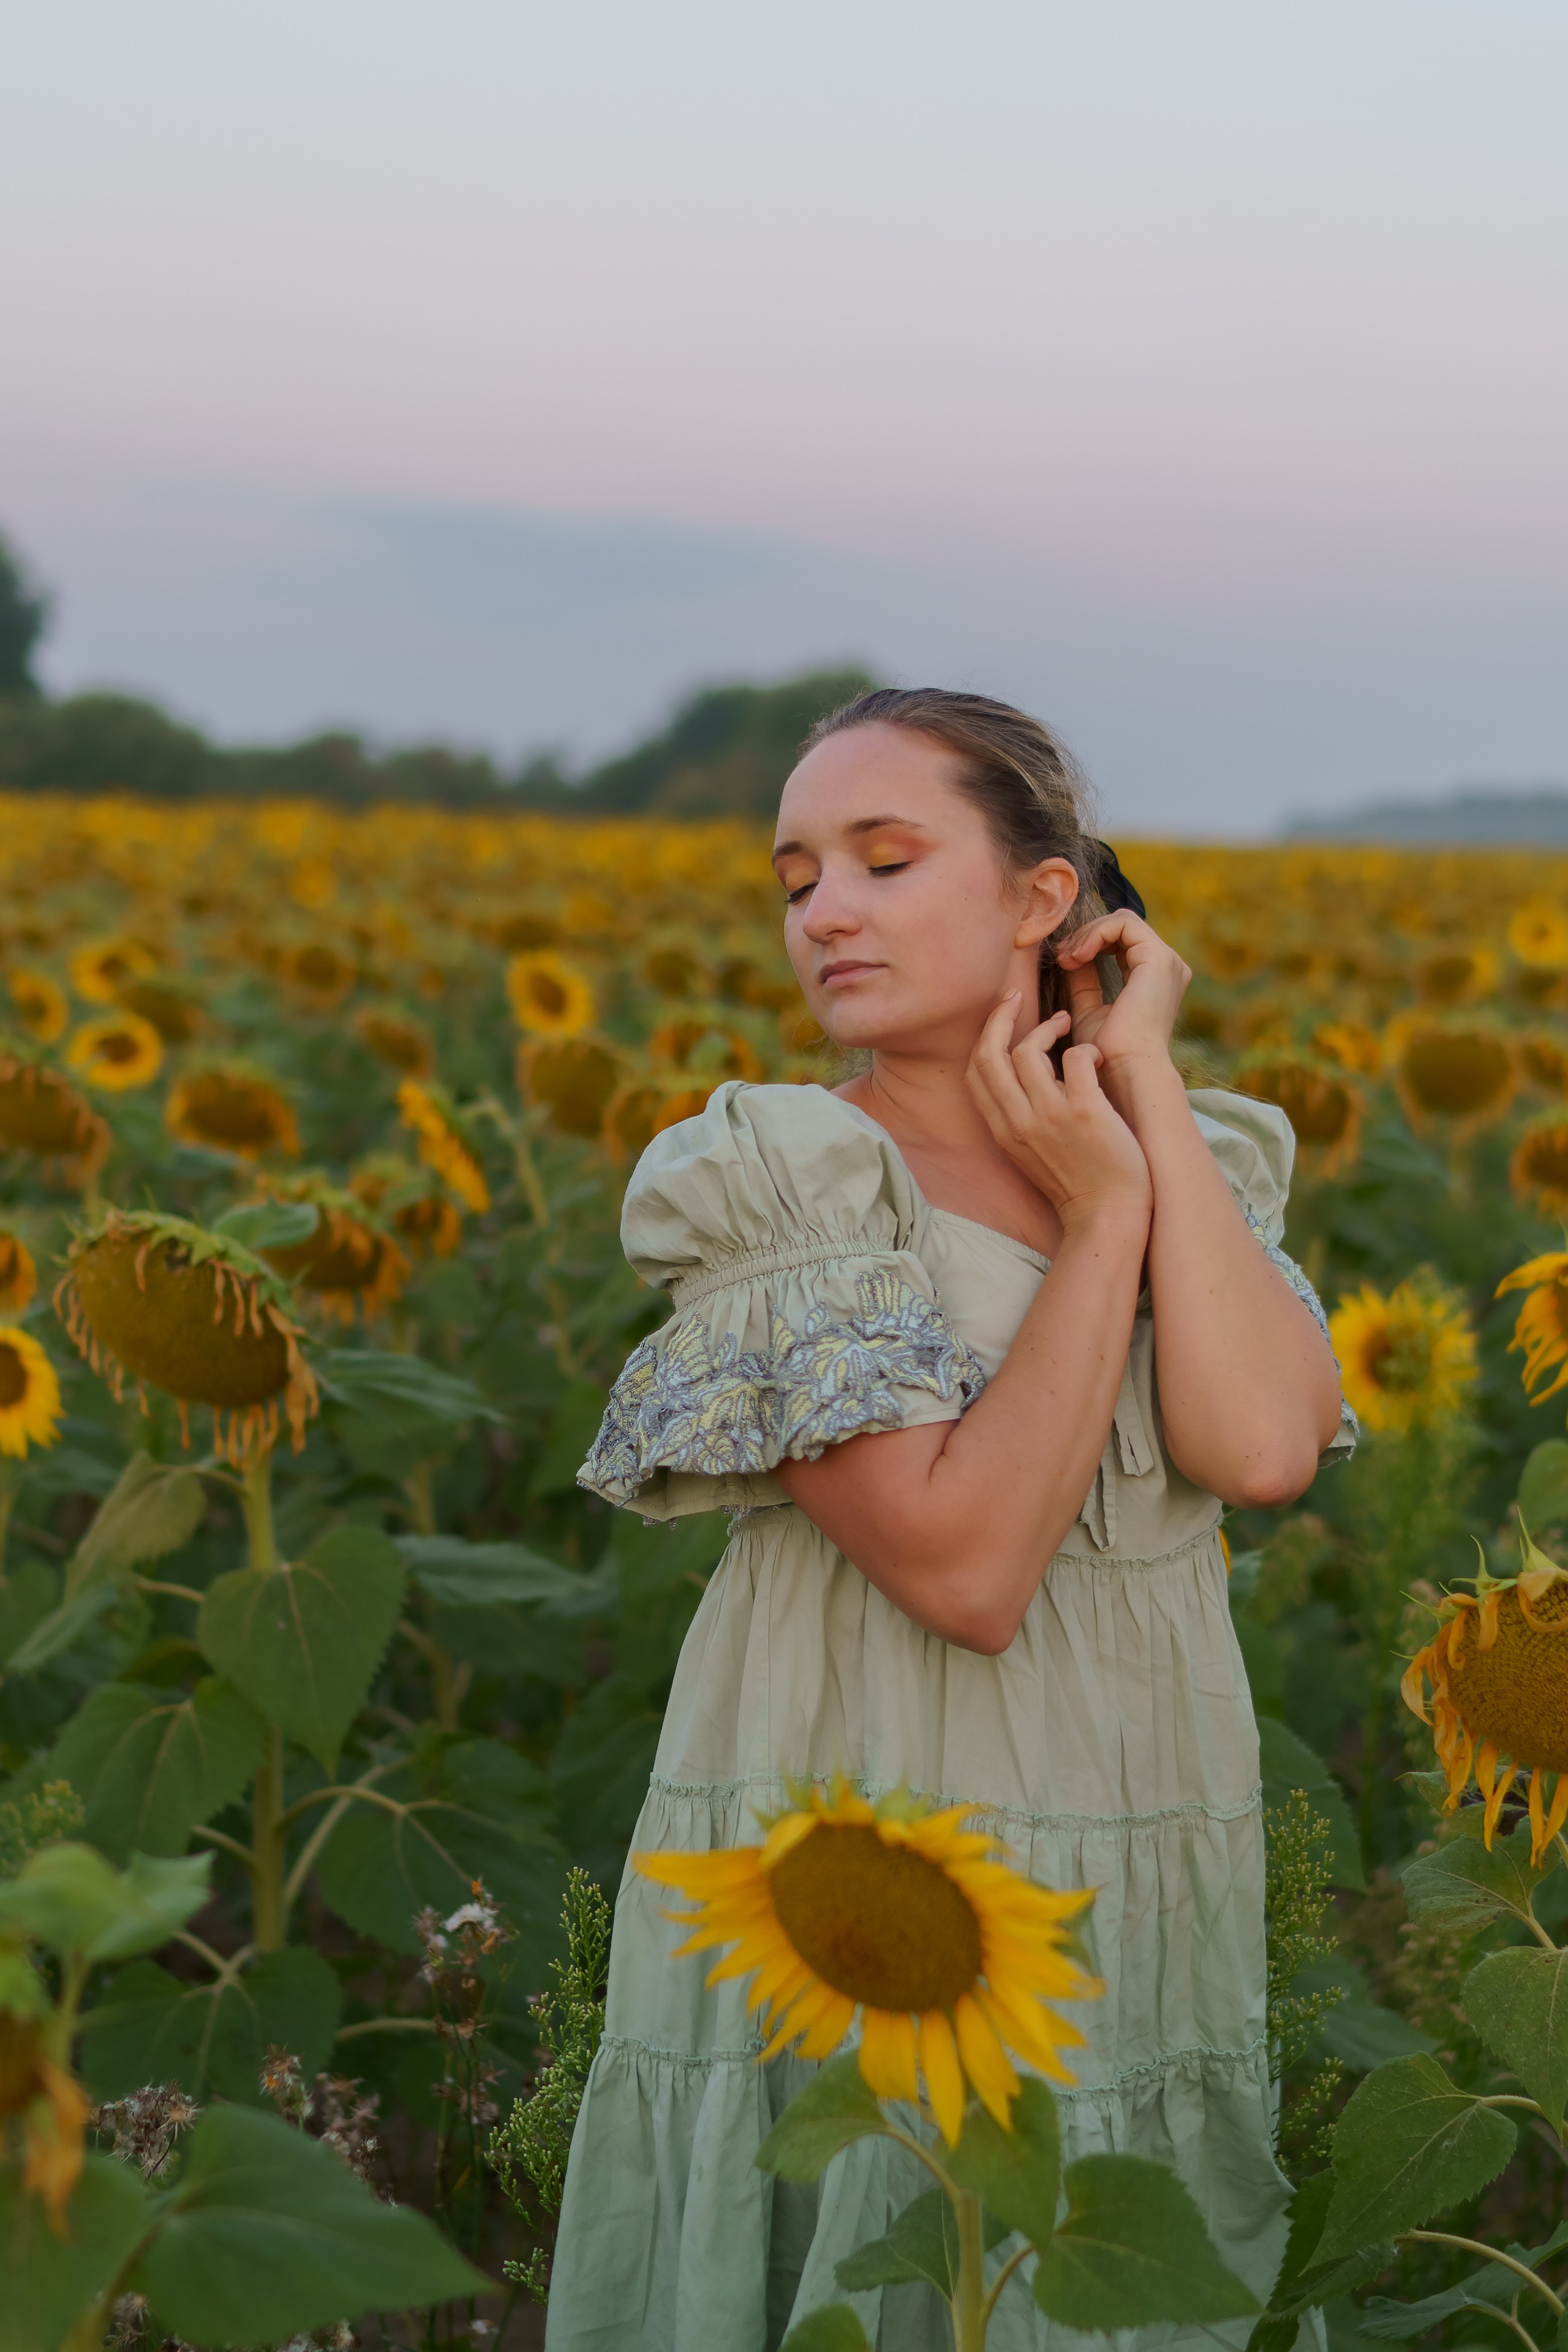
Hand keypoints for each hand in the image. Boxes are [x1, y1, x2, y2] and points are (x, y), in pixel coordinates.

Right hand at [966, 1000, 1152, 1235]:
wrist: (1107, 1215)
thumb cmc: (1077, 1182)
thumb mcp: (1030, 1152)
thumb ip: (1019, 1116)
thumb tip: (1022, 1075)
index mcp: (1002, 1129)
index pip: (975, 1070)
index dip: (986, 1035)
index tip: (1002, 1017)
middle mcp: (1018, 1121)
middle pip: (989, 1052)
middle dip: (1001, 1016)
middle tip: (1020, 998)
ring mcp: (1049, 1116)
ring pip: (1028, 1049)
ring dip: (1049, 1027)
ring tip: (1069, 1025)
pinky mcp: (1084, 1112)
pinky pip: (1076, 1058)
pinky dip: (1086, 1049)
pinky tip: (1098, 1058)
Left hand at [1055, 912, 1189, 1071]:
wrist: (1123, 1070)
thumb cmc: (1106, 1052)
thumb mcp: (1087, 1010)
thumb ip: (1084, 981)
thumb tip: (1071, 956)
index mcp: (1154, 977)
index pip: (1120, 941)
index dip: (1088, 943)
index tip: (1063, 961)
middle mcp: (1167, 966)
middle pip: (1121, 927)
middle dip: (1085, 936)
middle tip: (1061, 957)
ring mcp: (1167, 961)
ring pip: (1121, 921)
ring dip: (1087, 935)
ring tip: (1067, 958)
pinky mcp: (1158, 958)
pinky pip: (1123, 924)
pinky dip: (1095, 934)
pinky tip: (1078, 956)